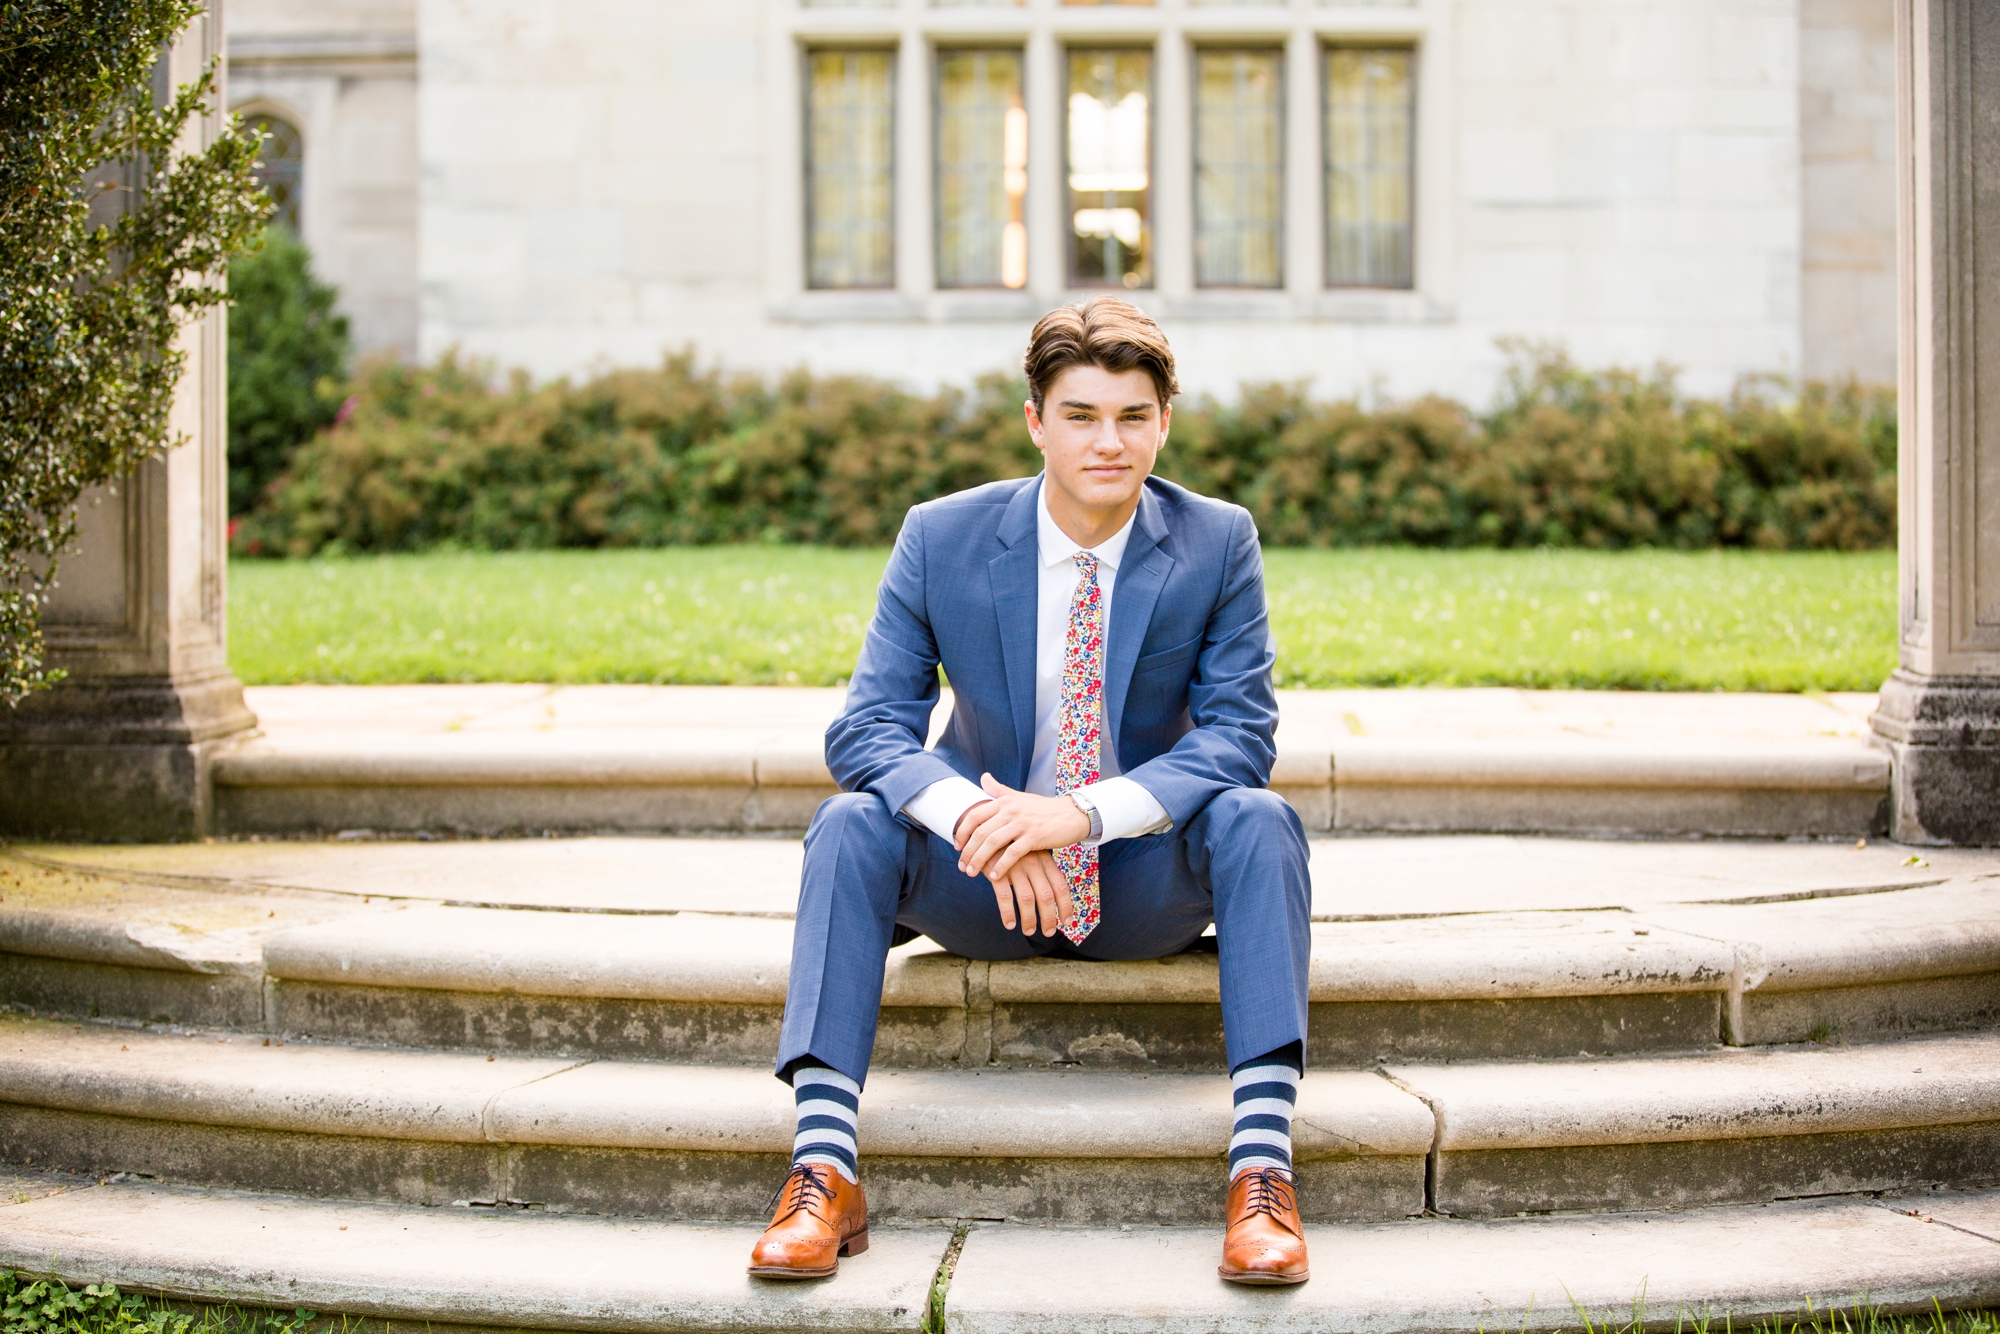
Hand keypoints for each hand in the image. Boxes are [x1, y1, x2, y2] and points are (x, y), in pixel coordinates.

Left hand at [955, 773, 1090, 881]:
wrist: (1072, 814)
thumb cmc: (1043, 808)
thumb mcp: (1019, 796)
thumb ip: (999, 790)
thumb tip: (984, 777)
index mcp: (1004, 801)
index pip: (974, 815)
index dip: (962, 832)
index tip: (957, 846)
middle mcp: (1010, 810)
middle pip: (980, 832)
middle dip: (968, 851)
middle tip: (962, 866)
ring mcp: (1022, 823)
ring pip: (992, 843)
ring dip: (979, 860)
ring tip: (972, 873)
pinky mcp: (1034, 836)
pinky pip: (1012, 853)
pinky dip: (1001, 866)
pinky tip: (995, 876)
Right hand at [988, 848, 1074, 936]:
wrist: (987, 830)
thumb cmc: (1012, 846)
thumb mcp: (1031, 853)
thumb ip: (1042, 871)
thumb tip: (1052, 896)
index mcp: (1044, 859)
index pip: (1060, 886)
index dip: (1065, 906)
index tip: (1067, 922)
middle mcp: (1033, 862)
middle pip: (1046, 895)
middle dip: (1049, 917)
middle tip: (1048, 932)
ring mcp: (1015, 866)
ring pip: (1027, 898)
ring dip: (1029, 919)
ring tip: (1028, 932)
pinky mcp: (997, 870)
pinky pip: (1005, 896)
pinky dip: (1008, 913)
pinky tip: (1010, 924)